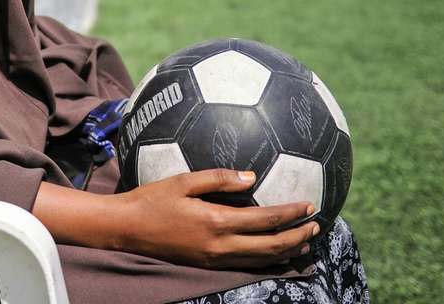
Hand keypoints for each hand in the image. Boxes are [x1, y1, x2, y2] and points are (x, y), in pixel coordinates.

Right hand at [31, 169, 318, 269]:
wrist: (127, 228)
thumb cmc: (152, 199)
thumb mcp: (183, 180)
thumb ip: (219, 178)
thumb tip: (252, 176)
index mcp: (216, 222)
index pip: (265, 220)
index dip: (291, 214)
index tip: (310, 205)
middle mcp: (220, 246)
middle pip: (271, 246)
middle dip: (298, 237)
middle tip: (317, 226)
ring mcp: (215, 259)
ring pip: (262, 261)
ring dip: (287, 251)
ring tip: (304, 242)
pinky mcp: (208, 264)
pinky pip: (246, 266)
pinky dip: (267, 260)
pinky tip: (275, 253)